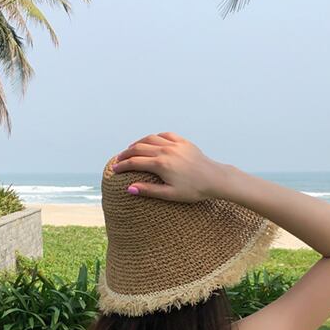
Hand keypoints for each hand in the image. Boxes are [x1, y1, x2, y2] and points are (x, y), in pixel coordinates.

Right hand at [111, 132, 227, 201]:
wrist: (215, 179)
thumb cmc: (194, 190)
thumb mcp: (170, 194)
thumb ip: (149, 190)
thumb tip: (129, 188)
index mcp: (161, 164)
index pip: (134, 162)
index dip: (122, 165)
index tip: (114, 169)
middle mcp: (166, 151)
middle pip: (138, 148)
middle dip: (126, 154)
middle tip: (118, 160)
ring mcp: (175, 144)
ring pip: (150, 138)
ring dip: (138, 143)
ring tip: (131, 150)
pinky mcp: (184, 142)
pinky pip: (164, 135)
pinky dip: (154, 137)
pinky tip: (151, 141)